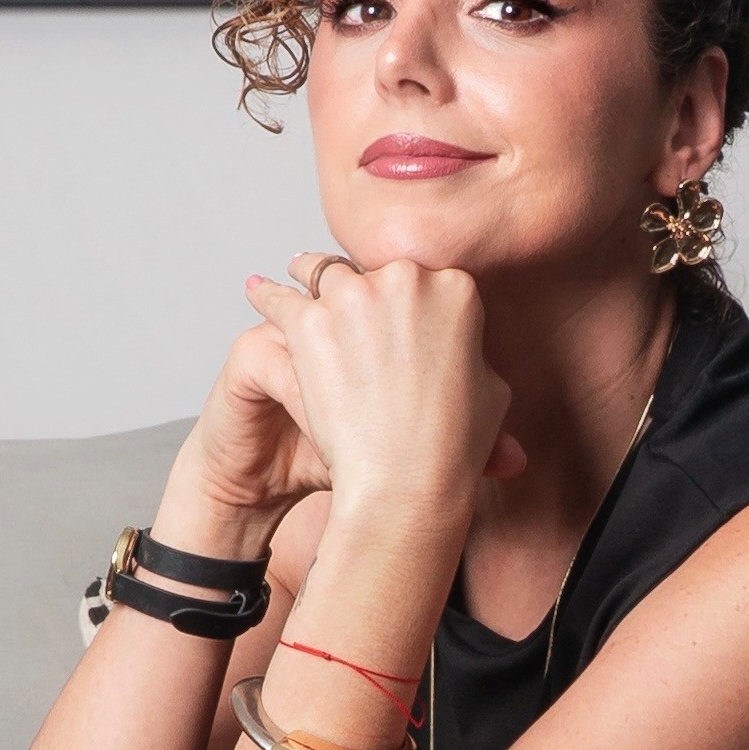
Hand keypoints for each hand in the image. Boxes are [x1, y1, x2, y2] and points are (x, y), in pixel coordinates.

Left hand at [239, 255, 520, 522]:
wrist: (408, 479)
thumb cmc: (453, 447)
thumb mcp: (492, 391)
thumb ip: (474, 354)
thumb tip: (463, 349)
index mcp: (454, 288)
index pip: (419, 277)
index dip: (401, 296)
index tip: (387, 304)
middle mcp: (406, 279)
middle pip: (372, 269)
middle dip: (361, 283)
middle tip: (343, 294)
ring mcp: (354, 296)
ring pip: (322, 271)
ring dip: (309, 274)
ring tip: (294, 276)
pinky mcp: (310, 322)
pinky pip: (277, 297)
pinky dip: (265, 294)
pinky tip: (256, 291)